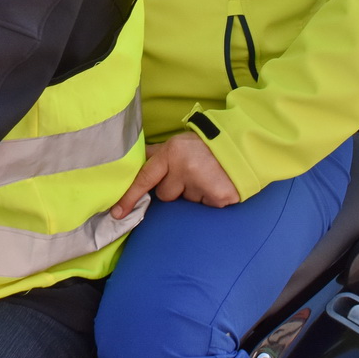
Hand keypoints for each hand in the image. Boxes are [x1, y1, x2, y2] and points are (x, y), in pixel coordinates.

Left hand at [110, 132, 239, 219]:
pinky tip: (216, 187)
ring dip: (193, 195)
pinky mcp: (218, 197)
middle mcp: (184, 167)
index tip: (117, 212)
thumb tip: (131, 163)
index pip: (145, 177)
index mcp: (171, 153)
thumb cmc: (204, 147)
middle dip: (175, 189)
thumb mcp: (178, 145)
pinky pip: (203, 208)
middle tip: (192, 175)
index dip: (130, 196)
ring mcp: (201, 183)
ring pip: (184, 203)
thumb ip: (157, 155)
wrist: (241, 146)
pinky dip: (209, 201)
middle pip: (165, 194)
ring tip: (206, 179)